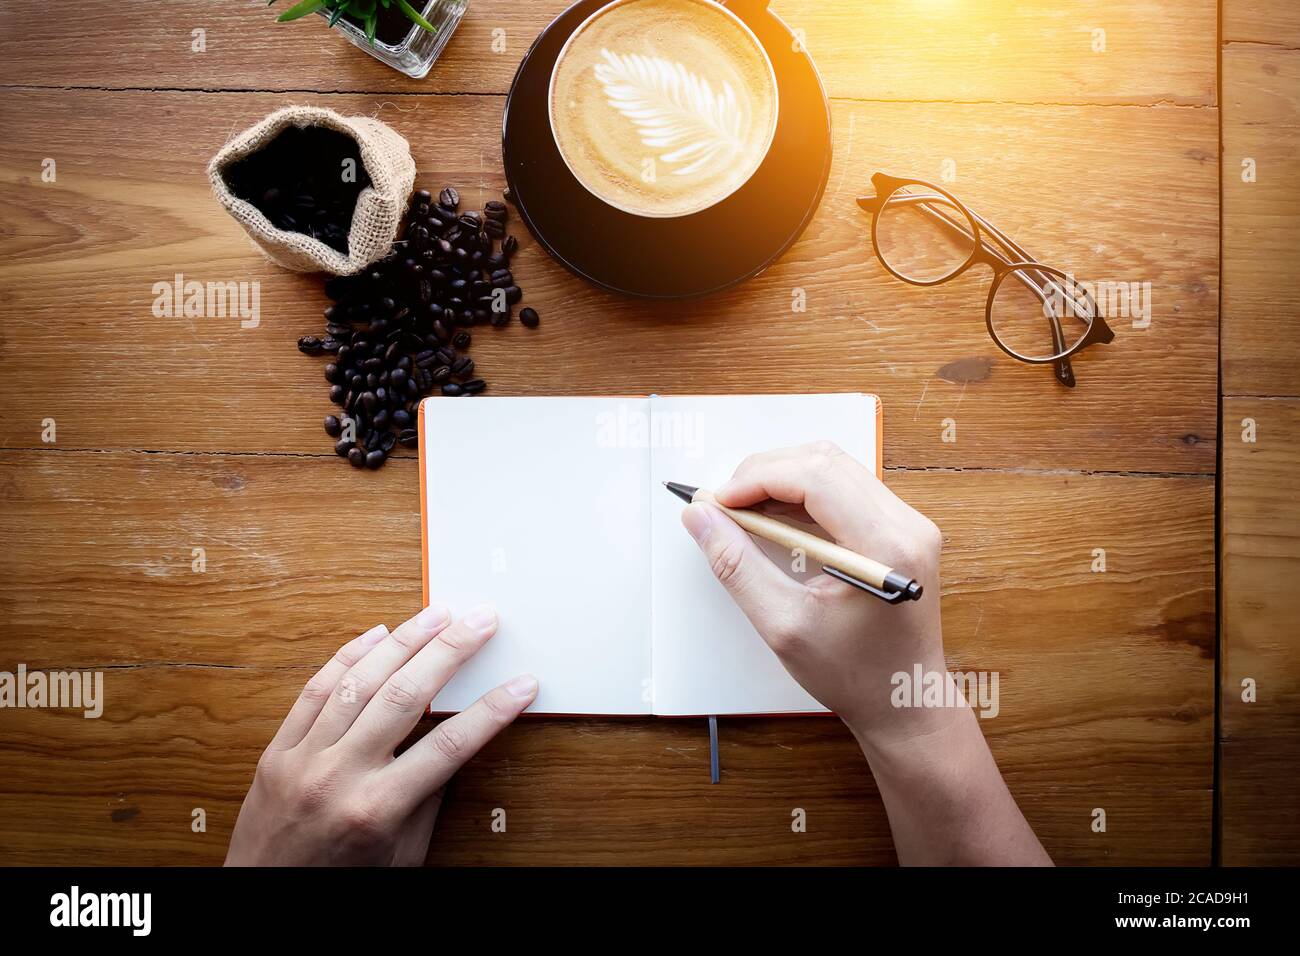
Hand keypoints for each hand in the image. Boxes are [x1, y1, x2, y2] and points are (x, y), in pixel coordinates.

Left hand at [225, 604, 536, 865]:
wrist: (261, 905)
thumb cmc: (340, 888)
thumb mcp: (401, 857)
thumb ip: (426, 798)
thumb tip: (452, 738)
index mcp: (376, 810)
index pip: (450, 745)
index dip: (492, 710)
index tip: (522, 684)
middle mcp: (338, 777)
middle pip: (407, 696)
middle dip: (451, 651)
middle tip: (482, 620)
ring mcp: (303, 760)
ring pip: (360, 681)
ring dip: (404, 640)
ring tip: (438, 614)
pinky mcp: (277, 752)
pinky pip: (315, 690)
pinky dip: (347, 657)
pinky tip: (377, 634)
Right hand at [681, 441, 1050, 864]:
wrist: (905, 702)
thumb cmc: (852, 675)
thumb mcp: (782, 625)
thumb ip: (737, 566)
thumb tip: (700, 518)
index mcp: (885, 546)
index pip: (815, 477)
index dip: (757, 479)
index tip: (716, 503)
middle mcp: (907, 525)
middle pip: (825, 461)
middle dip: (765, 473)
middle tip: (722, 505)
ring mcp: (910, 524)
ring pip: (835, 468)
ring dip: (782, 480)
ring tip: (743, 512)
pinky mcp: (903, 530)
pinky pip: (847, 488)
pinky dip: (804, 494)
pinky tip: (775, 520)